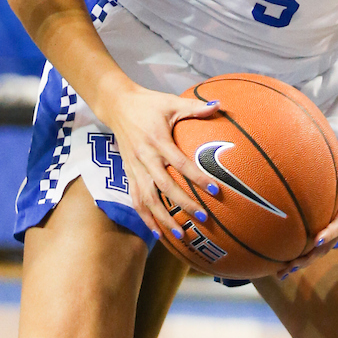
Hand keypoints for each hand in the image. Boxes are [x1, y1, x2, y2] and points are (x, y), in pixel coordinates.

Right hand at [102, 84, 221, 241]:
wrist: (118, 106)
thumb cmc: (148, 103)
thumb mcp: (171, 102)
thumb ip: (195, 107)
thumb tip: (219, 105)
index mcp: (157, 140)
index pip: (179, 163)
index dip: (196, 177)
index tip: (214, 190)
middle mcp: (145, 157)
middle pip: (164, 186)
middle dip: (183, 204)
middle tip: (203, 218)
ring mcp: (134, 168)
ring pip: (148, 199)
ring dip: (163, 219)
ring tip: (180, 235)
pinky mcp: (128, 173)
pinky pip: (136, 199)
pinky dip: (146, 218)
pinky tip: (157, 233)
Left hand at [277, 160, 337, 278]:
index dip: (328, 235)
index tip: (317, 241)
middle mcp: (337, 228)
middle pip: (324, 248)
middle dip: (308, 257)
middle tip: (292, 264)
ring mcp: (328, 233)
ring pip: (314, 253)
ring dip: (299, 263)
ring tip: (282, 273)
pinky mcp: (319, 233)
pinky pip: (308, 248)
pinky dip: (296, 257)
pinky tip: (280, 265)